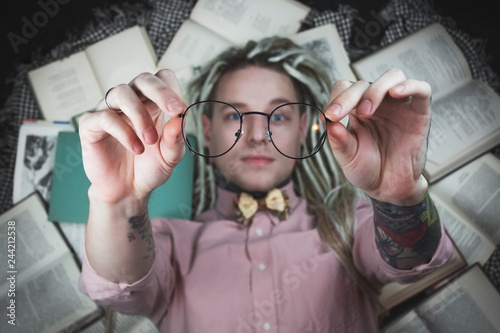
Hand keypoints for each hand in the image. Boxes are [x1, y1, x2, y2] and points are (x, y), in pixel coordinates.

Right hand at [79, 70, 186, 203]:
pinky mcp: (91, 125)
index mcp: (152, 104)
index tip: (181, 109)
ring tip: (150, 141)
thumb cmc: (149, 168)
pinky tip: (136, 148)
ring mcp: (109, 111)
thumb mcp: (170, 156)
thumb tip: (181, 116)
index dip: (172, 89)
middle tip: (174, 110)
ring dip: (140, 115)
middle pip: (143, 79)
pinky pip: (104, 117)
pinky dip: (124, 132)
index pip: (161, 79)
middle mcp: (130, 102)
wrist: (128, 191)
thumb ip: (176, 137)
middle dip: (161, 92)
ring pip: (121, 93)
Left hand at [324, 69, 431, 204]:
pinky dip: (410, 86)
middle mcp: (377, 103)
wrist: (389, 188)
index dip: (335, 98)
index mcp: (356, 109)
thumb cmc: (367, 169)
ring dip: (376, 89)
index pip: (344, 89)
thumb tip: (329, 123)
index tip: (328, 116)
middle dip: (349, 97)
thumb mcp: (348, 157)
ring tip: (365, 112)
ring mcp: (399, 106)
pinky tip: (396, 93)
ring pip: (392, 77)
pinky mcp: (419, 112)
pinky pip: (421, 89)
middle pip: (363, 83)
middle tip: (339, 115)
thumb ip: (339, 141)